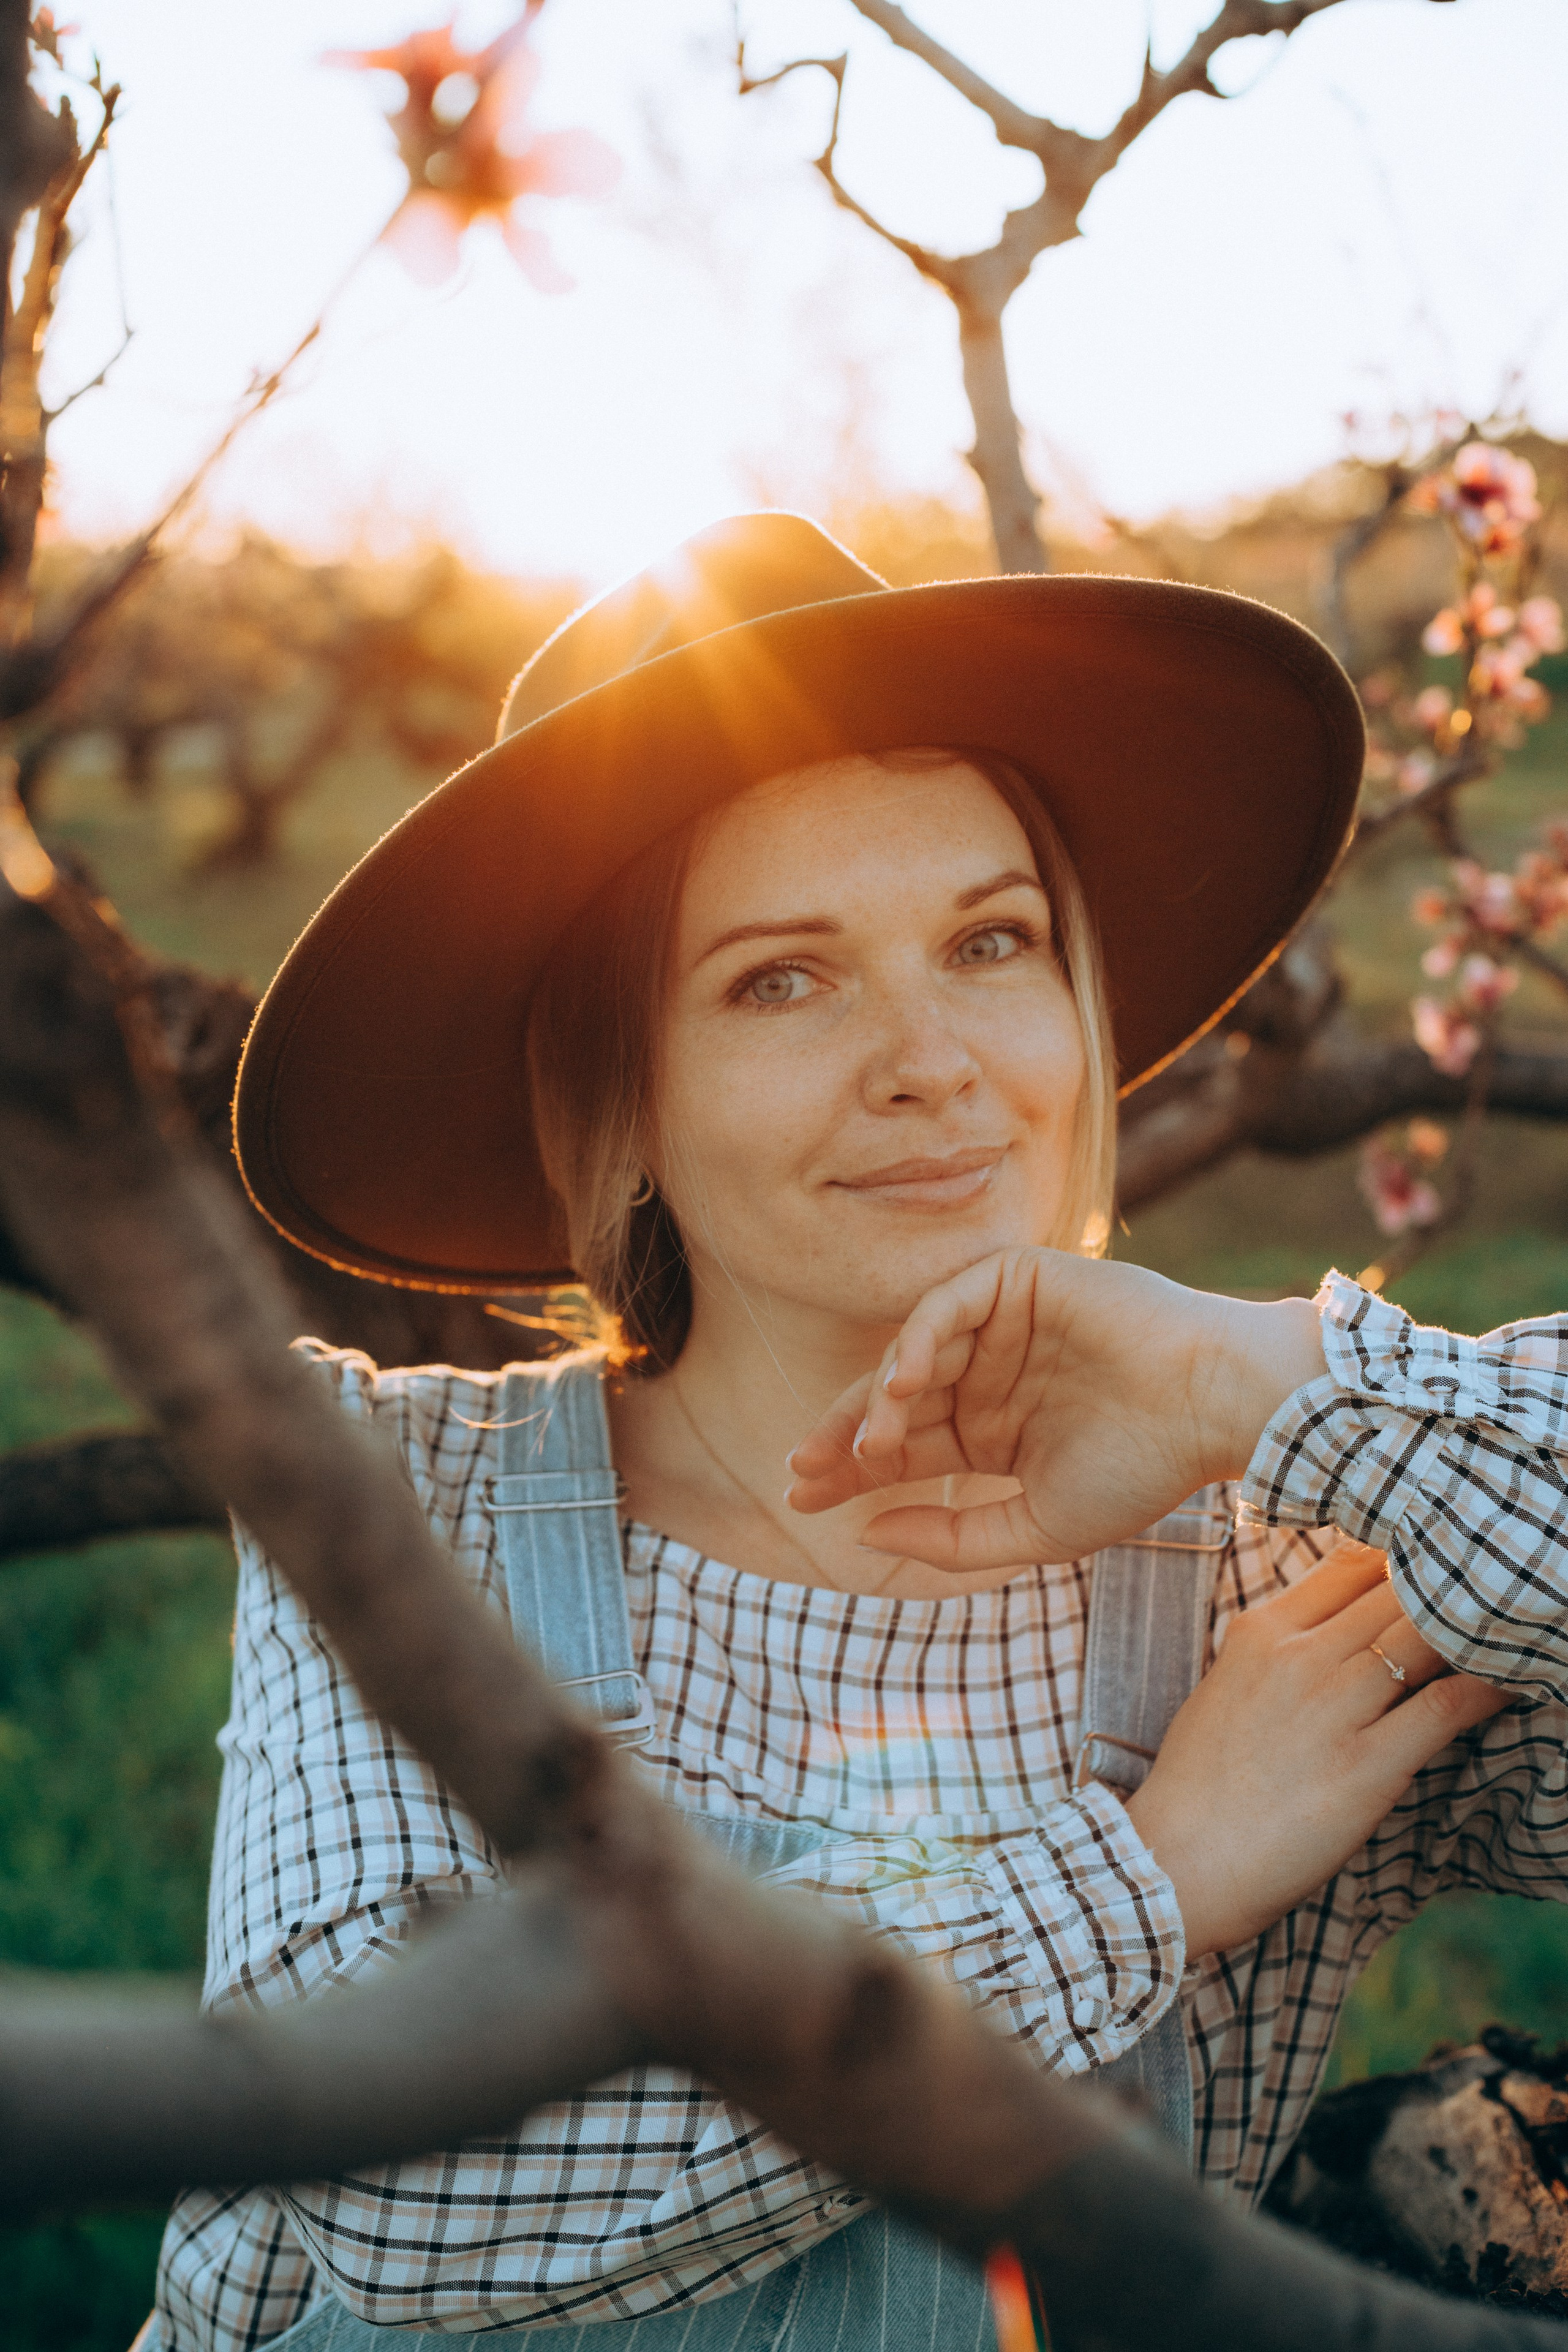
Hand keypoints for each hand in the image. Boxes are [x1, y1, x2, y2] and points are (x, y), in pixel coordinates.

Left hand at [786, 1248, 1327, 1569]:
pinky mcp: (1019, 1279)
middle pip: (893, 1402)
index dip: (849, 1471)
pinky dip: (918, 1339)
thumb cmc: (1140, 1472)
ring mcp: (1001, 1325)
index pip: (902, 1449)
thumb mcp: (1035, 1529)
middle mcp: (987, 1376)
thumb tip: (867, 1537)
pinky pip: (948, 1303)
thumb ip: (952, 1540)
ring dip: (880, 1398)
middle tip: (802, 1469)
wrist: (1212, 1409)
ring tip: (868, 1445)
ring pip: (913, 1353)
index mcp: (990, 1433)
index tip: (799, 1500)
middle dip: (844, 1435)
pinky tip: (902, 1384)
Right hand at [1125, 1542, 1507, 1956]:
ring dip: (1474, 1628)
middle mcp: (1299, 1655)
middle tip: (1485, 1585)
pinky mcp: (1366, 1765)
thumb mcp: (1227, 1687)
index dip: (1403, 1551)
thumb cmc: (1199, 1786)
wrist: (1175, 1863)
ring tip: (1511, 1625)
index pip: (1350, 1561)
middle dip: (1446, 1584)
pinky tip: (1512, 1679)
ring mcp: (1333, 1706)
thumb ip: (1277, 1649)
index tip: (1435, 1558)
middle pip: (1396, 1588)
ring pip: (1425, 1634)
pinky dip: (1488, 1688)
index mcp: (1261, 1630)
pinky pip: (1446, 1706)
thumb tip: (1330, 1631)